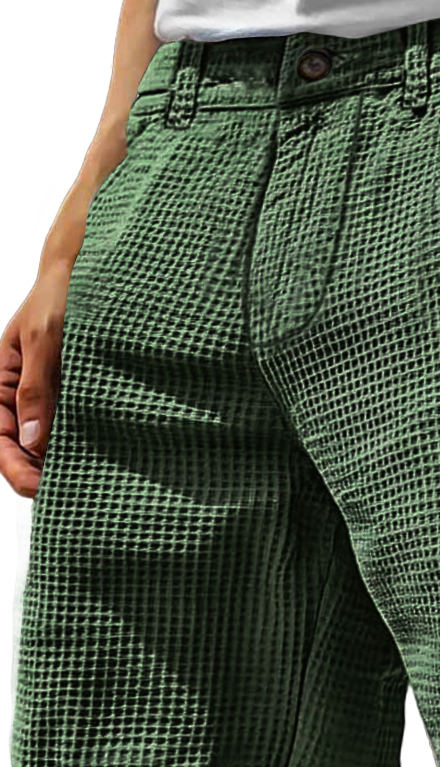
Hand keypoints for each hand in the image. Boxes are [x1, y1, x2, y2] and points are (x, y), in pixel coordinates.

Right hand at [0, 262, 66, 497]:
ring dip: (59, 463)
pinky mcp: (70, 394)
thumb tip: (34, 441)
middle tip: (67, 494)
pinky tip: (98, 458)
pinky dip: (78, 445)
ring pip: (44, 443)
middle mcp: (17, 394)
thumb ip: (36, 388)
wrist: (85, 273)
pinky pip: (69, 427)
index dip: (14, 467)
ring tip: (86, 482)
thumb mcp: (45, 340)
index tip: (39, 487)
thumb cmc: (59, 297)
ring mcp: (44, 396)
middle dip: (36, 474)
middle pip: (19, 449)